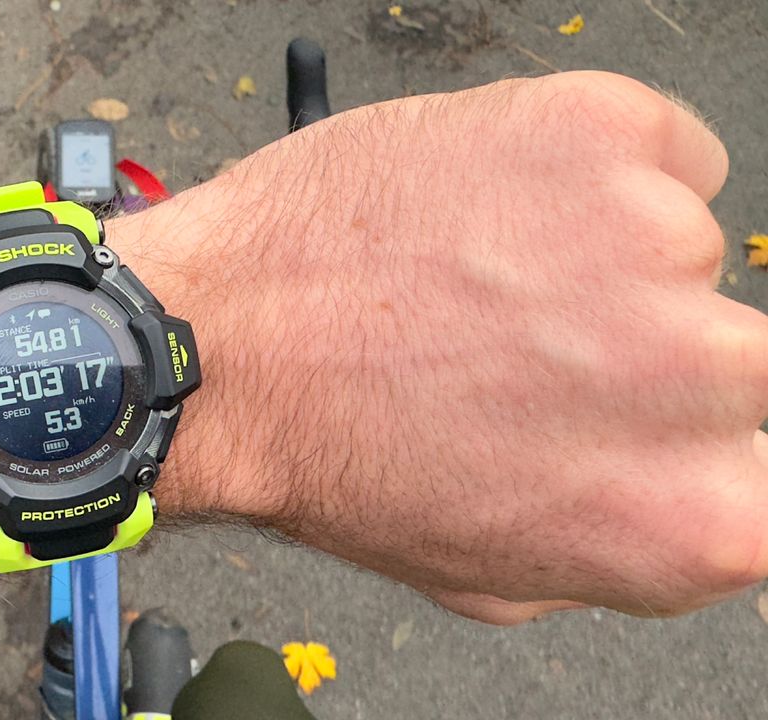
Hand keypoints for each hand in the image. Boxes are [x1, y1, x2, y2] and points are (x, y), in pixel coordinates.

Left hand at [109, 71, 763, 623]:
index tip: (640, 418)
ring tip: (476, 279)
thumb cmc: (333, 465)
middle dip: (652, 355)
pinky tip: (490, 211)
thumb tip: (686, 494)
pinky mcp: (598, 131)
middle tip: (538, 348)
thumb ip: (624, 543)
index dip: (694, 443)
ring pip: (679, 246)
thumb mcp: (494, 575)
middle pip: (745, 357)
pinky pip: (656, 149)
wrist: (220, 347)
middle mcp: (700, 375)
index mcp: (691, 518)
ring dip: (598, 260)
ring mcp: (653, 238)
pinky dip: (588, 172)